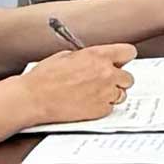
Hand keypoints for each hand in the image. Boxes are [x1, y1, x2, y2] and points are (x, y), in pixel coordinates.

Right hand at [0, 42, 134, 131]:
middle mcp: (105, 74)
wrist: (34, 98)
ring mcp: (105, 93)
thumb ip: (87, 57)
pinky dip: (101, 107)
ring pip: (121, 94)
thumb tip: (95, 59)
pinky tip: (86, 103)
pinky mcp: (100, 110)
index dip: (123, 58)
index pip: (128, 52)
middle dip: (118, 79)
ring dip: (111, 94)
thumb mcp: (66, 56)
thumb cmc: (44, 78)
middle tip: (104, 81)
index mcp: (97, 56)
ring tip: (92, 93)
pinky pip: (110, 108)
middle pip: (128, 77)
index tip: (119, 62)